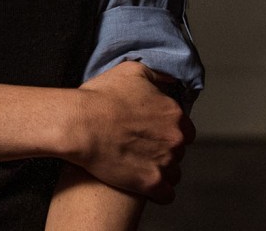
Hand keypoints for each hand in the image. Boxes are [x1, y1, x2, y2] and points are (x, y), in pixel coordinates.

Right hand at [70, 61, 194, 202]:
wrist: (80, 125)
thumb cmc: (101, 97)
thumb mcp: (132, 71)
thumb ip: (157, 76)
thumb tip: (169, 81)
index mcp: (173, 112)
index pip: (185, 128)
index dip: (168, 130)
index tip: (153, 131)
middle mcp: (175, 138)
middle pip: (178, 150)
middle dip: (164, 150)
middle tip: (141, 147)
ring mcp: (165, 162)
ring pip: (174, 173)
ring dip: (161, 170)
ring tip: (139, 165)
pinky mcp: (151, 184)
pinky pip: (167, 195)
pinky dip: (157, 192)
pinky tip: (142, 183)